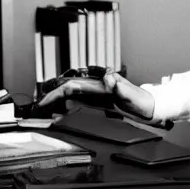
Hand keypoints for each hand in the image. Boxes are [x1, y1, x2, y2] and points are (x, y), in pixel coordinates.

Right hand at [38, 72, 154, 119]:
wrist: (150, 106)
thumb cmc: (142, 101)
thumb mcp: (130, 94)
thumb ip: (119, 86)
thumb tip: (108, 77)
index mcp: (100, 84)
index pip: (73, 86)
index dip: (57, 93)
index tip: (45, 101)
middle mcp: (97, 86)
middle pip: (69, 89)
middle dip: (52, 97)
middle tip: (39, 108)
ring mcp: (98, 93)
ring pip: (72, 94)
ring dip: (58, 101)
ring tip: (45, 109)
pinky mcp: (101, 100)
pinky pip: (81, 101)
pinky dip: (69, 105)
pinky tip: (63, 110)